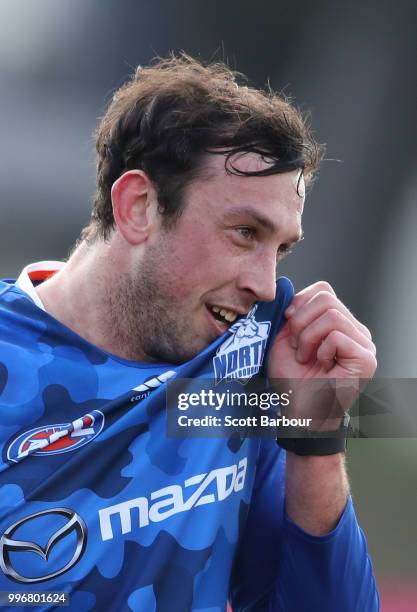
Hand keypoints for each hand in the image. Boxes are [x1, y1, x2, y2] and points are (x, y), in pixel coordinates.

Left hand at [267, 282, 376, 423]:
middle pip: (326, 298)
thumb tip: (285, 287)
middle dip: (300, 322)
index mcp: (339, 322)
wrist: (298, 411)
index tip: (289, 325)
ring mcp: (364, 344)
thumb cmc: (291, 379)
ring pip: (332, 315)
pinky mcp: (366, 359)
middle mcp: (356, 330)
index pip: (323, 290)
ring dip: (308, 337)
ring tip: (306, 357)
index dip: (300, 302)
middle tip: (297, 347)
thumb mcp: (285, 338)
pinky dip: (321, 350)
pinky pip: (337, 336)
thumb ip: (291, 312)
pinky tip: (321, 366)